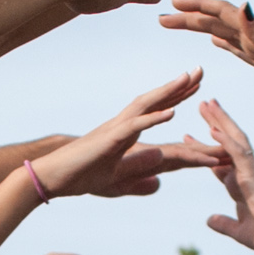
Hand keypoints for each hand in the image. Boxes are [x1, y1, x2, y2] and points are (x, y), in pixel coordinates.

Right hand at [30, 73, 207, 199]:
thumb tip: (159, 183)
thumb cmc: (81, 178)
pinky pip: (134, 127)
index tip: (199, 88)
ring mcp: (117, 131)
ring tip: (188, 79)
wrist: (53, 177)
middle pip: (156, 102)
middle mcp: (125, 126)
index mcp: (129, 136)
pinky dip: (152, 119)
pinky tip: (171, 113)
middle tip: (200, 70)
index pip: (158, 115)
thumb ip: (139, 182)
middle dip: (179, 87)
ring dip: (168, 93)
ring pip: (147, 107)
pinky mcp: (110, 141)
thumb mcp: (118, 185)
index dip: (177, 100)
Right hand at [160, 0, 253, 112]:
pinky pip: (238, 49)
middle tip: (162, 18)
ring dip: (200, 27)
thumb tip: (242, 5)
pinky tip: (215, 41)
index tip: (172, 3)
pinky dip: (223, 43)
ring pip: (222, 32)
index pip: (221, 12)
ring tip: (179, 24)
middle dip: (188, 17)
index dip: (196, 6)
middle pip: (215, 20)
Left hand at [195, 99, 253, 253]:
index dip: (205, 149)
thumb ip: (224, 224)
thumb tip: (209, 220)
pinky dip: (225, 142)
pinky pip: (237, 154)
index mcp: (241, 185)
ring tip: (207, 104)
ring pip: (234, 140)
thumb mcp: (239, 231)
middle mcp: (245, 174)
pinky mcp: (252, 176)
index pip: (219, 162)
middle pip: (228, 142)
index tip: (189, 137)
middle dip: (215, 123)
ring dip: (220, 121)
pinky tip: (212, 129)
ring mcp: (249, 172)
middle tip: (202, 104)